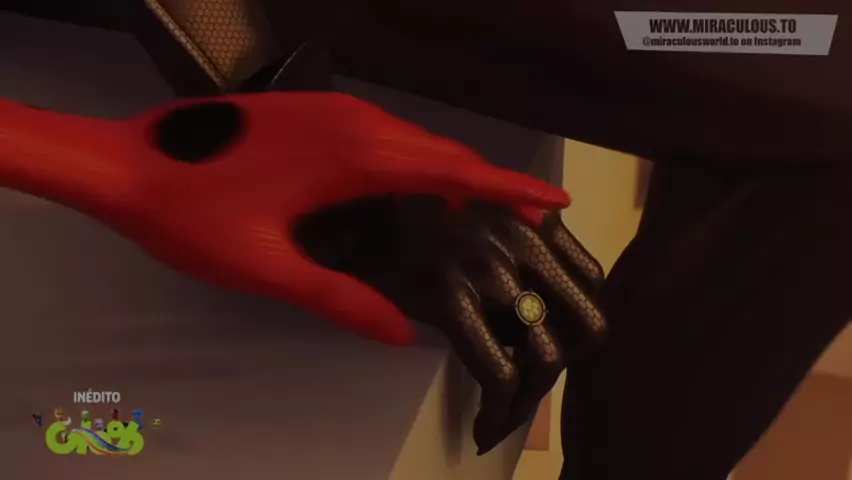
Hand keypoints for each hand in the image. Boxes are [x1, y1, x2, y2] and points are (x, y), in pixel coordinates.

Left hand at [0, 92, 568, 345]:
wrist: (126, 165)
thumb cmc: (195, 217)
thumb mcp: (268, 268)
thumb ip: (339, 299)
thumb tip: (402, 332)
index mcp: (351, 156)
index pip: (451, 170)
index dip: (507, 185)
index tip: (554, 197)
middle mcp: (352, 121)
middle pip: (440, 150)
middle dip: (487, 181)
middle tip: (525, 216)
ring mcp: (331, 108)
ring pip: (412, 138)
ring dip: (449, 169)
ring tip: (476, 207)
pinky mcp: (311, 109)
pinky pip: (383, 131)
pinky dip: (413, 158)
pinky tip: (412, 184)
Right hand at [296, 195, 605, 451]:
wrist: (346, 206)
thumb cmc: (409, 211)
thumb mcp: (477, 208)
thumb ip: (516, 237)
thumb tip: (535, 294)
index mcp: (532, 216)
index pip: (592, 281)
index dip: (579, 325)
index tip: (555, 347)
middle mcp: (522, 238)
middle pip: (586, 324)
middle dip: (565, 364)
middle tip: (532, 385)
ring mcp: (488, 269)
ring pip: (546, 356)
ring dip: (530, 398)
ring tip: (504, 413)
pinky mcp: (449, 297)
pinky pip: (497, 372)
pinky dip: (499, 411)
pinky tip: (483, 426)